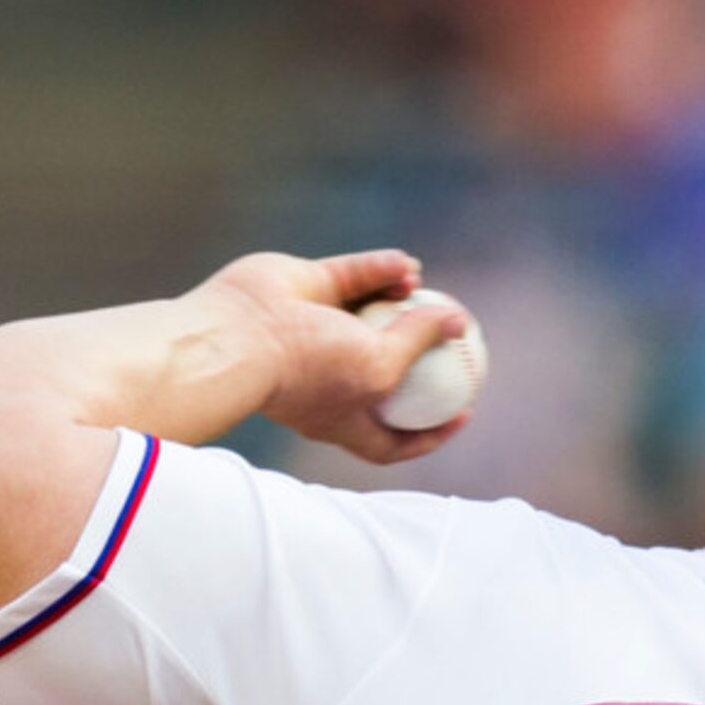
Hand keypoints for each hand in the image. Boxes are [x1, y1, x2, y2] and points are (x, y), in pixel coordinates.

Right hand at [195, 249, 474, 463]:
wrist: (241, 336)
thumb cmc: (312, 369)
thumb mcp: (380, 368)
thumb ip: (419, 343)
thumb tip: (458, 322)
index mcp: (343, 418)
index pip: (392, 440)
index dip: (429, 433)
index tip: (463, 414)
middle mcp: (329, 378)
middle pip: (383, 369)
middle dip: (416, 355)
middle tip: (452, 339)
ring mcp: (314, 332)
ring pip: (368, 315)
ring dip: (400, 302)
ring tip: (429, 291)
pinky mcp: (303, 289)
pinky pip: (351, 277)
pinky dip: (380, 269)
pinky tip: (409, 264)